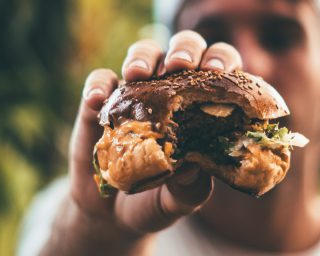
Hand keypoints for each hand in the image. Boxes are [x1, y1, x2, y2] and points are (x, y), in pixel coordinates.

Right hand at [44, 30, 242, 254]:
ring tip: (138, 74)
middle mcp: (172, 92)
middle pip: (183, 50)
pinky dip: (98, 85)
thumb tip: (193, 166)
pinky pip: (100, 82)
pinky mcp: (103, 103)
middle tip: (179, 65)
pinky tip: (97, 100)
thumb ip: (190, 187)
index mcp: (203, 107)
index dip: (222, 61)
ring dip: (143, 57)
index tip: (215, 70)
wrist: (113, 215)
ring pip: (143, 54)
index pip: (220, 71)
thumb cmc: (159, 200)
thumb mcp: (180, 200)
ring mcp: (137, 94)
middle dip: (184, 49)